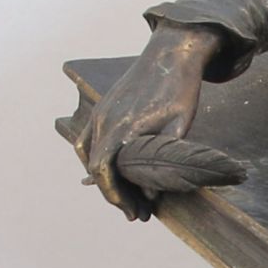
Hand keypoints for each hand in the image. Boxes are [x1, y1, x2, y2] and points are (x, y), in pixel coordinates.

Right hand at [85, 22, 239, 218]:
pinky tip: (112, 173)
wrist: (171, 53)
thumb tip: (150, 192)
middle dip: (114, 194)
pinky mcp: (102, 107)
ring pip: (88, 154)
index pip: (104, 171)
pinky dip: (95, 160)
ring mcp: (100, 112)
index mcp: (122, 125)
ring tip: (126, 197)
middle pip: (95, 168)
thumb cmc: (179, 89)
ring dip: (103, 179)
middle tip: (136, 214)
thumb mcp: (179, 126)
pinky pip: (89, 139)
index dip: (115, 196)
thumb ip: (163, 160)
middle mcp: (104, 119)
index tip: (132, 213)